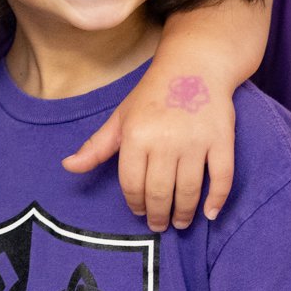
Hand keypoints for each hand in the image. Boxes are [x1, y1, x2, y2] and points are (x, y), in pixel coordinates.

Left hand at [63, 62, 235, 230]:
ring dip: (184, 213)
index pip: (132, 183)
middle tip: (159, 225)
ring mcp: (196, 141)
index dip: (134, 203)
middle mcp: (165, 140)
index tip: (138, 213)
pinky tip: (210, 213)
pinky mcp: (222, 140)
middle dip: (157, 215)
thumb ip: (97, 146)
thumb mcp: (121, 117)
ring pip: (189, 190)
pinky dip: (217, 199)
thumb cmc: (152, 95)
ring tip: (180, 223)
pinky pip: (221, 177)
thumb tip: (67, 167)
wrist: (195, 66)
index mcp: (136, 135)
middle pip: (159, 192)